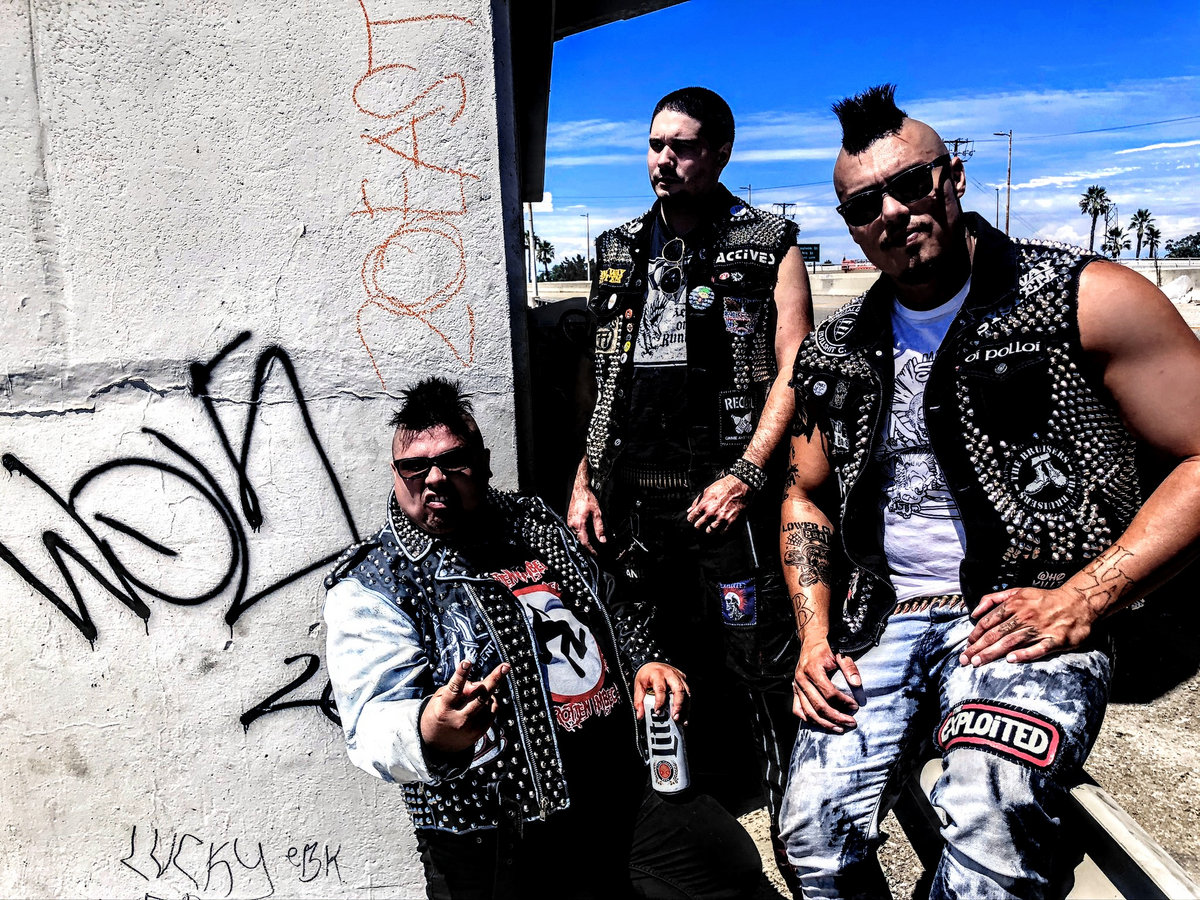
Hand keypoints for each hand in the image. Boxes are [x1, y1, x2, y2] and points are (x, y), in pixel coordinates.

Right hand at [420, 659, 510, 753]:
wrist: (437, 745)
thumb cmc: (438, 713)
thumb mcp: (440, 699)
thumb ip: (458, 689)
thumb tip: (479, 685)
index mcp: (444, 708)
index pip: (454, 688)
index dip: (461, 674)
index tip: (467, 662)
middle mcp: (459, 718)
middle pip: (480, 696)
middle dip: (494, 679)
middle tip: (506, 666)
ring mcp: (471, 727)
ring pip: (488, 701)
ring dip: (486, 691)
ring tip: (477, 693)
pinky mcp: (480, 733)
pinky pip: (492, 710)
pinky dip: (490, 702)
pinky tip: (481, 703)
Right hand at [567, 479, 605, 554]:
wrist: (579, 490)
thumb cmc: (587, 499)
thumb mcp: (597, 514)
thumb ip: (600, 528)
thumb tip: (602, 539)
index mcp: (579, 524)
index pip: (584, 542)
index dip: (590, 550)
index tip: (596, 554)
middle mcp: (572, 525)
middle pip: (580, 540)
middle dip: (588, 547)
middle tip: (596, 550)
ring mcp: (570, 523)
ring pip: (577, 536)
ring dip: (584, 540)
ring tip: (592, 544)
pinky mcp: (570, 520)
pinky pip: (575, 531)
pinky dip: (581, 534)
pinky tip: (587, 534)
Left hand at [633, 662, 689, 722]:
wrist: (651, 664)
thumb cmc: (646, 675)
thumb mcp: (638, 686)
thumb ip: (638, 701)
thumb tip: (640, 715)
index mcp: (657, 674)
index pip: (661, 689)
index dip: (660, 702)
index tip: (658, 711)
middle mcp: (670, 674)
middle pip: (678, 689)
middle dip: (678, 704)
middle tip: (675, 717)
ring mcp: (678, 676)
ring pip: (686, 691)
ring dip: (685, 707)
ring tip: (682, 719)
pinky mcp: (683, 679)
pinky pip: (688, 692)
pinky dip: (687, 704)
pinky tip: (685, 714)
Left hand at [686, 474, 749, 533]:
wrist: (740, 486)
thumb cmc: (724, 486)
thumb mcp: (707, 491)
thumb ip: (697, 501)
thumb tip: (690, 510)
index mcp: (704, 505)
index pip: (691, 518)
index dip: (692, 518)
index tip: (695, 518)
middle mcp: (712, 512)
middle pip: (699, 526)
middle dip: (700, 525)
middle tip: (703, 522)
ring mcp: (721, 518)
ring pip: (710, 531)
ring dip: (710, 528)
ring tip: (713, 524)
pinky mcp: (731, 521)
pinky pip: (723, 532)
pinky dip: (722, 530)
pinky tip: (722, 525)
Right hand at [792, 638, 860, 731]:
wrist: (811, 642)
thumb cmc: (827, 649)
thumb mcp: (840, 653)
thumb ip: (849, 667)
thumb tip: (857, 684)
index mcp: (812, 669)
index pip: (829, 693)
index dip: (843, 702)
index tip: (856, 706)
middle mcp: (801, 679)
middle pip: (819, 706)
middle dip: (837, 717)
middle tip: (851, 723)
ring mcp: (796, 686)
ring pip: (809, 712)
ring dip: (825, 723)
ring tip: (839, 728)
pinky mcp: (794, 690)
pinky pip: (798, 710)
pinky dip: (808, 719)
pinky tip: (820, 723)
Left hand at [960, 586, 1099, 666]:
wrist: (1078, 602)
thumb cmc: (1044, 599)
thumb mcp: (1017, 591)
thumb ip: (993, 599)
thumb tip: (974, 613)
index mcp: (1014, 604)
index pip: (988, 622)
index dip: (976, 634)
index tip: (967, 645)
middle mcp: (1024, 616)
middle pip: (996, 634)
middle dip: (978, 648)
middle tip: (964, 660)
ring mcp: (1039, 628)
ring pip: (1011, 642)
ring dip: (992, 653)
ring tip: (978, 662)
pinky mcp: (1055, 640)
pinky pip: (1038, 649)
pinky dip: (1024, 654)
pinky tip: (1011, 660)